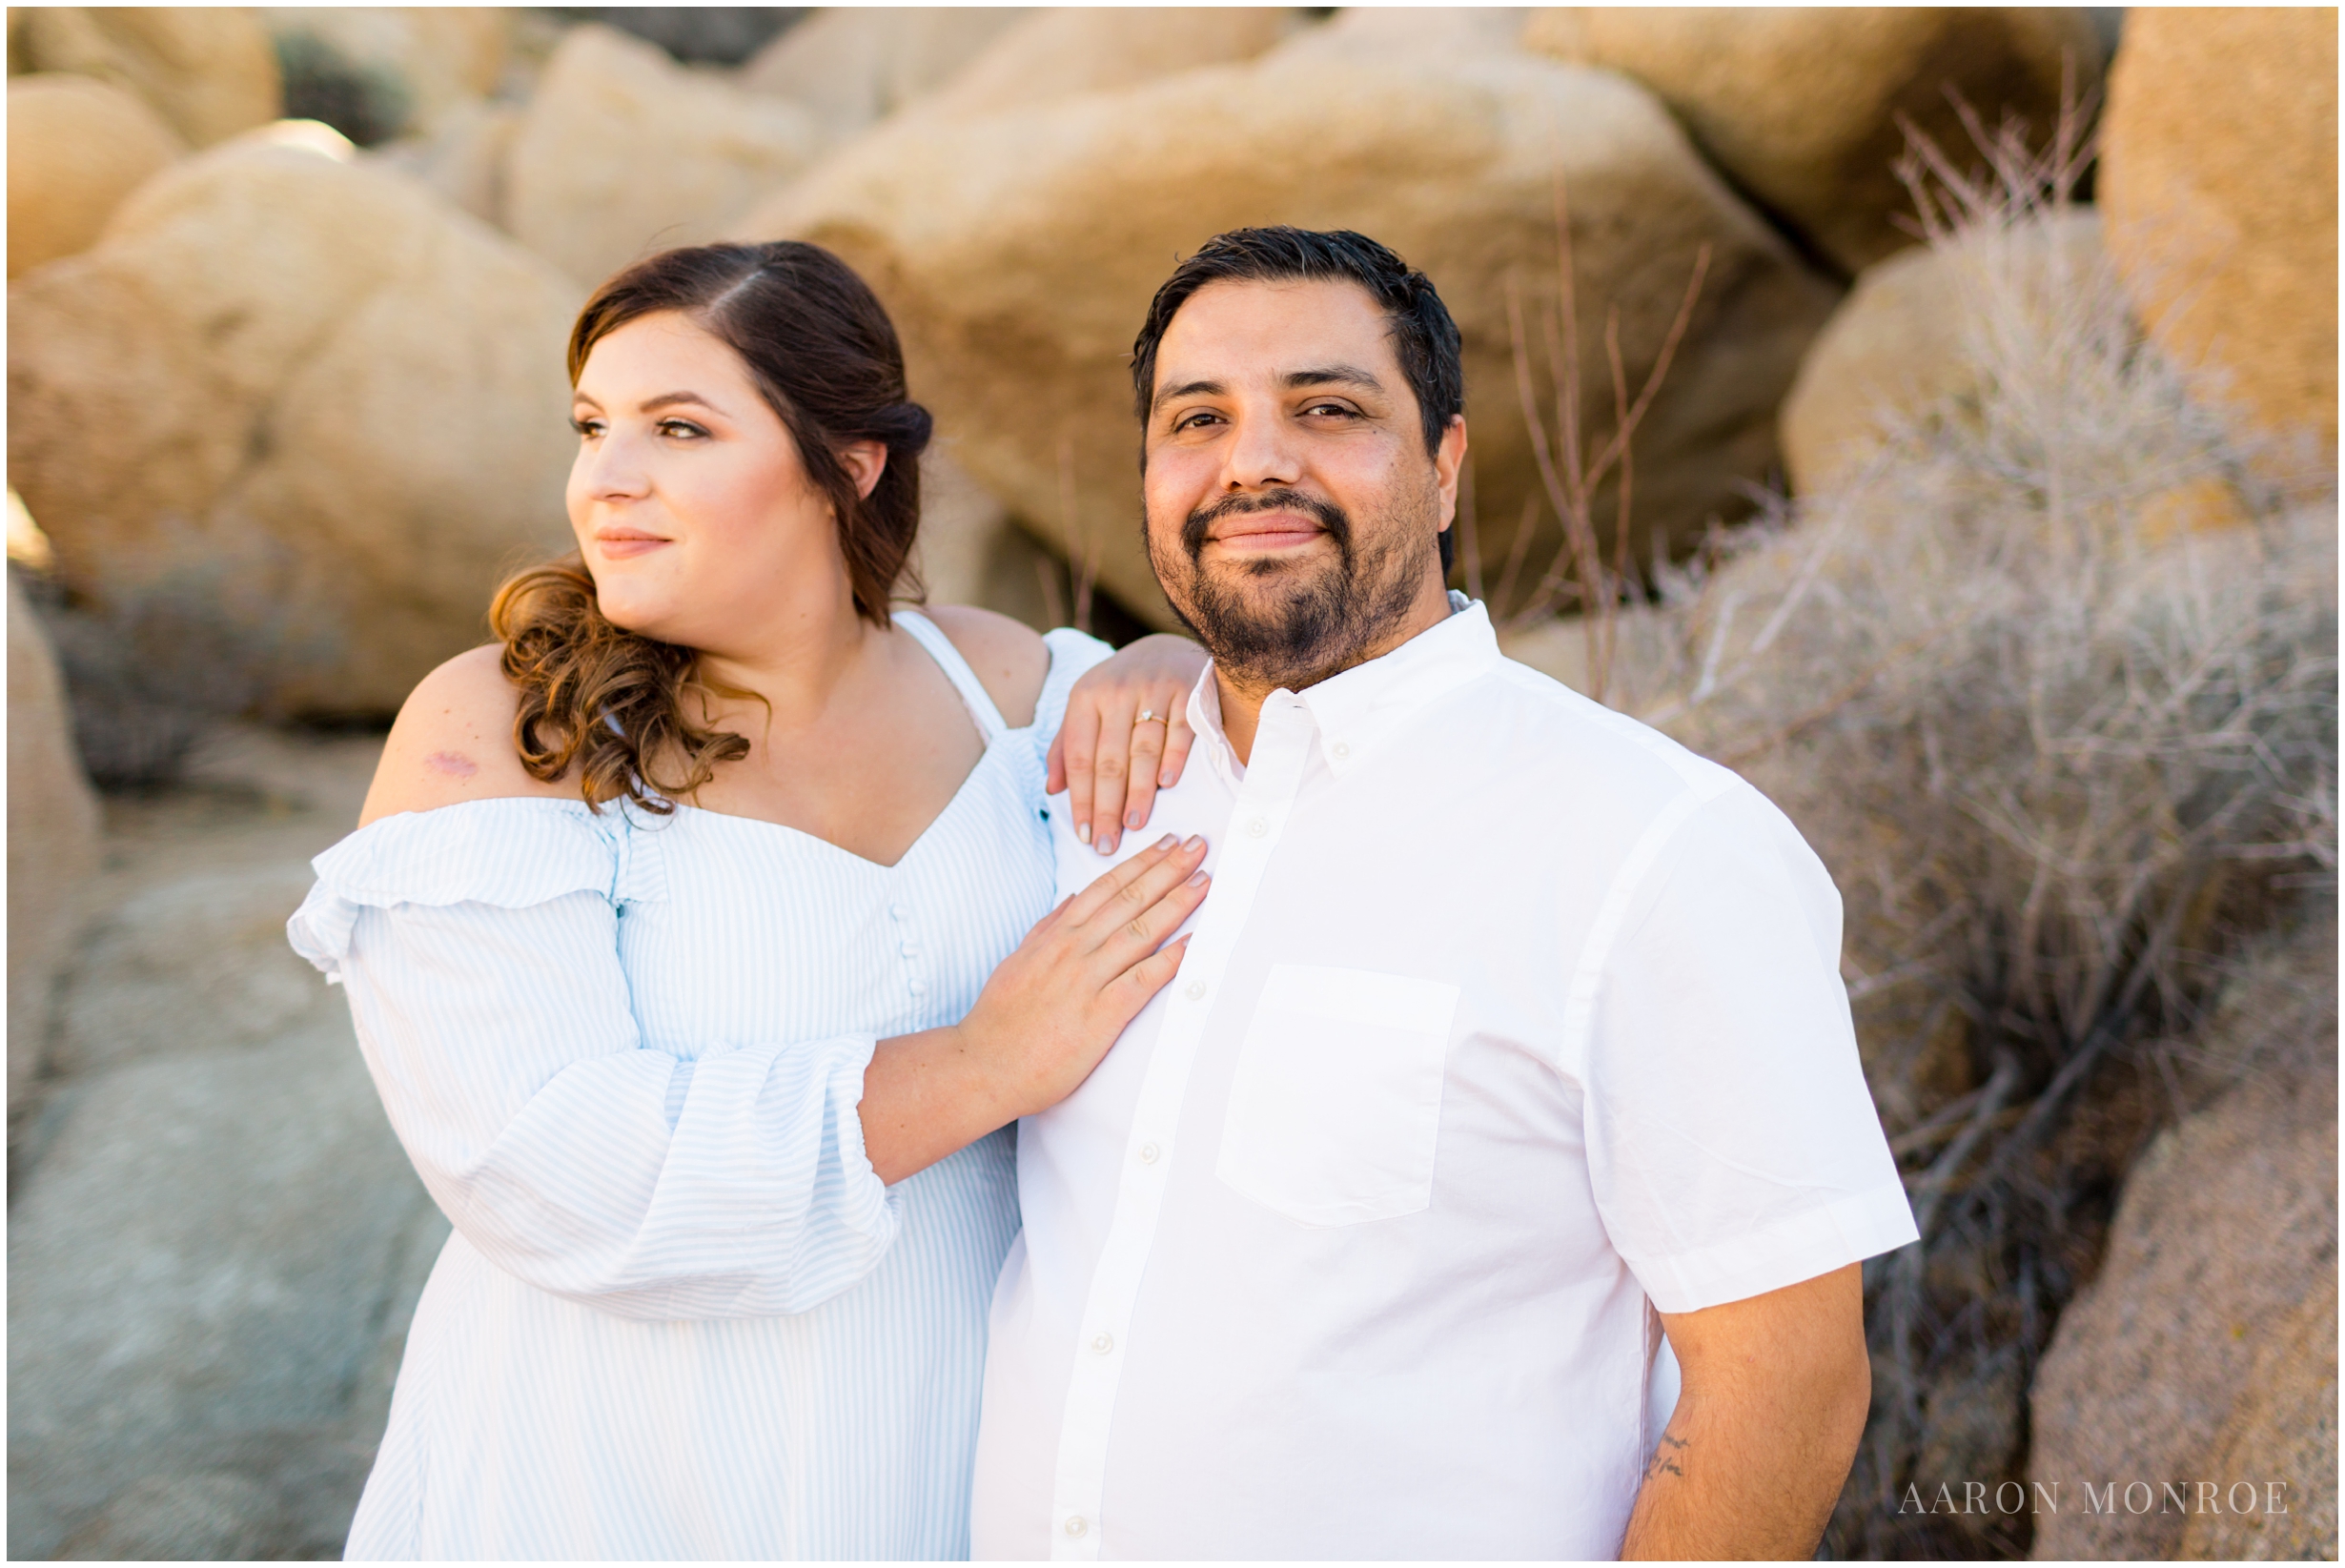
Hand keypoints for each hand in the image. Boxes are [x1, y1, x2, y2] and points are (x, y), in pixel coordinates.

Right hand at [859, 833, 1209, 1182]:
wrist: (984, 1065)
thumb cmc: (1000, 1021)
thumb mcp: (1017, 961)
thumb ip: (1045, 929)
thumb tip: (1069, 900)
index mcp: (1055, 936)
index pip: (1106, 887)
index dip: (1141, 862)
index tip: (1166, 844)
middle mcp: (1074, 950)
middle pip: (1130, 899)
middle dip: (1168, 870)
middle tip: (1198, 847)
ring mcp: (1088, 980)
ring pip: (1141, 931)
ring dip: (1177, 903)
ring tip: (1203, 882)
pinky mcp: (1101, 1014)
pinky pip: (1144, 980)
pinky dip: (1172, 959)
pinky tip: (1194, 943)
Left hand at [1049, 634, 1209, 854]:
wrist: (1166, 648)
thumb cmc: (1120, 689)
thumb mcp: (1086, 707)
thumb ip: (1066, 745)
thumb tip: (1052, 789)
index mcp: (1085, 697)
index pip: (1079, 757)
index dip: (1080, 799)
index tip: (1084, 835)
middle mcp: (1116, 691)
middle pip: (1109, 760)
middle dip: (1107, 806)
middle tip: (1108, 843)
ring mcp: (1153, 688)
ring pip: (1143, 749)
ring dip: (1139, 790)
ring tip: (1134, 824)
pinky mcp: (1187, 689)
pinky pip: (1179, 730)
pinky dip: (1173, 758)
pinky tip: (1167, 785)